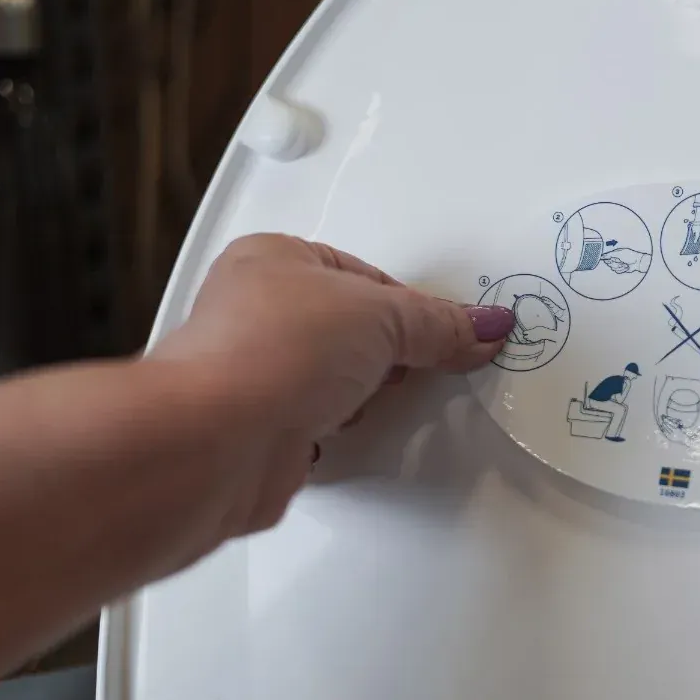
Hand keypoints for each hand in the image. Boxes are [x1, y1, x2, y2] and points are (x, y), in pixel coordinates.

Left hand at [153, 235, 512, 519]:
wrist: (218, 440)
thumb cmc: (269, 353)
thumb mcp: (381, 317)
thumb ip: (438, 325)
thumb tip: (481, 327)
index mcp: (273, 259)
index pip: (364, 276)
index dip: (412, 305)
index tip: (453, 328)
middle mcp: (254, 313)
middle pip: (347, 329)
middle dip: (386, 353)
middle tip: (422, 362)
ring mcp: (254, 375)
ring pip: (328, 381)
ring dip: (358, 397)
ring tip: (374, 400)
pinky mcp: (258, 432)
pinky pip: (313, 427)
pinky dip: (335, 433)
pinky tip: (345, 433)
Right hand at [602, 246, 650, 275]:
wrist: (638, 262)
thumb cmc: (629, 255)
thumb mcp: (619, 253)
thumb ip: (609, 254)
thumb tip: (602, 255)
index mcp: (615, 253)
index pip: (606, 257)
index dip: (608, 259)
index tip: (611, 259)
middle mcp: (615, 259)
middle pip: (609, 263)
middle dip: (615, 263)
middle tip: (620, 261)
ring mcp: (618, 264)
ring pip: (613, 268)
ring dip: (619, 266)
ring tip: (625, 264)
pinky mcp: (621, 270)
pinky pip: (617, 271)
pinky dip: (622, 269)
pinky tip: (626, 267)